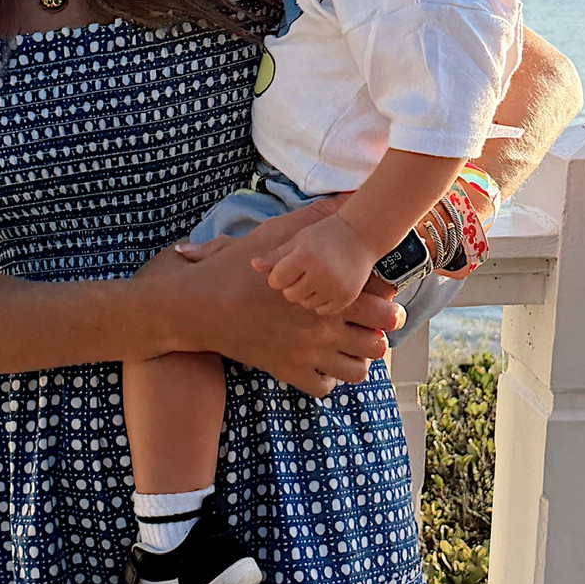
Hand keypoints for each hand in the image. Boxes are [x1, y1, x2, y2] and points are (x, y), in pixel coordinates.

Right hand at [140, 217, 399, 396]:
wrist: (196, 307)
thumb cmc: (234, 268)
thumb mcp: (273, 235)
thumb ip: (313, 218)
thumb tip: (343, 196)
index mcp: (325, 295)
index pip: (383, 308)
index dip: (387, 305)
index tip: (379, 299)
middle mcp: (321, 328)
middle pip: (378, 345)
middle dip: (379, 335)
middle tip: (368, 326)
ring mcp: (305, 354)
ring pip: (357, 371)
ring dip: (356, 359)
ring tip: (347, 346)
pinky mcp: (287, 372)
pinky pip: (324, 387)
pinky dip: (327, 378)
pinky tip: (320, 362)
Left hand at [253, 213, 376, 314]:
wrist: (361, 235)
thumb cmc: (325, 235)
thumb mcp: (298, 240)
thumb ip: (276, 256)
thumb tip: (253, 265)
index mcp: (305, 256)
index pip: (277, 280)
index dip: (278, 275)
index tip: (287, 268)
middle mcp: (321, 273)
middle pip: (290, 294)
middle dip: (292, 286)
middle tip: (303, 272)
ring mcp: (335, 287)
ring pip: (305, 304)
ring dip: (306, 295)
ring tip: (316, 278)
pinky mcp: (346, 297)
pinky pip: (323, 310)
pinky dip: (321, 302)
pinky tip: (325, 286)